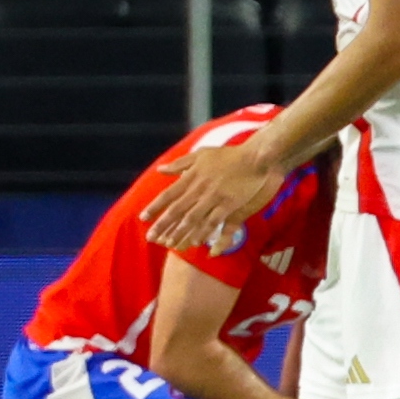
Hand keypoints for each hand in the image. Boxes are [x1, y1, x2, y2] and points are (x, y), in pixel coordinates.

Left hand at [142, 139, 278, 251]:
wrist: (257, 156)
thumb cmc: (230, 155)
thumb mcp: (202, 154)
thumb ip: (180, 163)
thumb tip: (161, 170)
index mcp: (192, 176)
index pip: (168, 194)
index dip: (155, 207)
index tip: (143, 218)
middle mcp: (200, 188)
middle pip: (177, 210)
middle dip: (162, 225)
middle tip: (151, 238)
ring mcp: (215, 197)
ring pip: (193, 219)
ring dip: (180, 232)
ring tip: (170, 244)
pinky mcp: (230, 204)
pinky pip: (214, 222)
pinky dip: (205, 233)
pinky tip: (197, 242)